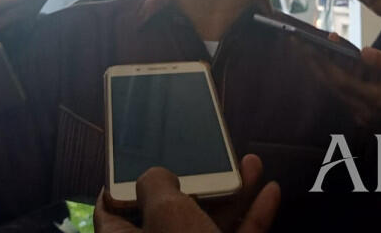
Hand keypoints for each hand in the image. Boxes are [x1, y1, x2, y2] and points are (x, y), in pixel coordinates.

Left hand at [95, 154, 280, 232]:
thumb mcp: (164, 211)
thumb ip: (156, 184)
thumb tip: (156, 177)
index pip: (110, 213)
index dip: (121, 186)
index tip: (136, 160)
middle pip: (169, 214)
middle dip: (193, 181)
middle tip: (205, 155)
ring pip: (209, 224)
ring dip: (232, 193)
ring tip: (248, 163)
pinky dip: (253, 218)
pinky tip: (270, 192)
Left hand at [311, 36, 380, 133]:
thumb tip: (364, 52)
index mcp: (373, 99)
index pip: (337, 80)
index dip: (320, 62)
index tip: (305, 46)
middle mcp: (362, 110)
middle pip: (330, 85)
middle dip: (313, 64)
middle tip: (297, 44)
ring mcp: (362, 115)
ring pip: (335, 90)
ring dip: (322, 70)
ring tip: (308, 49)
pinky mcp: (364, 114)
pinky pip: (343, 94)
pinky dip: (334, 78)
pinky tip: (330, 62)